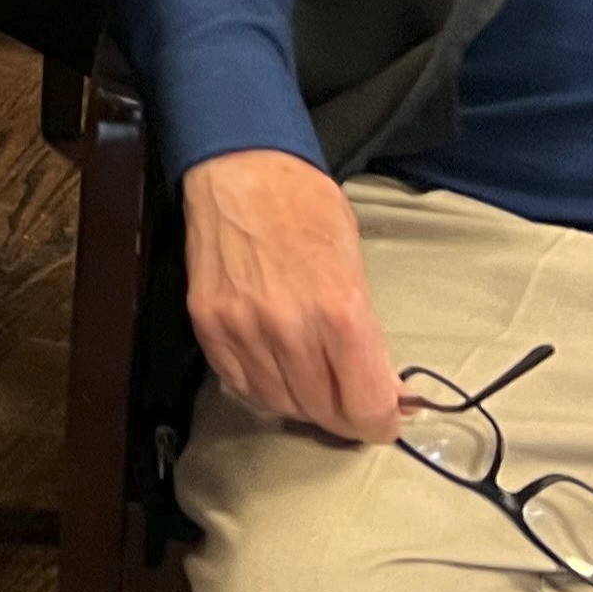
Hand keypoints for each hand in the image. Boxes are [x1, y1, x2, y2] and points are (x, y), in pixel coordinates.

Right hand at [182, 150, 399, 443]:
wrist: (239, 168)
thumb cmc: (305, 207)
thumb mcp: (356, 265)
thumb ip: (368, 333)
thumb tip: (384, 389)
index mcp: (339, 311)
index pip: (365, 407)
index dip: (381, 423)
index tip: (384, 420)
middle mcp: (289, 328)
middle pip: (323, 413)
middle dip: (344, 415)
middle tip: (350, 402)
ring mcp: (242, 328)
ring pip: (280, 404)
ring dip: (302, 402)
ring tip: (313, 382)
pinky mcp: (208, 323)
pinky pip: (239, 384)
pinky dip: (262, 387)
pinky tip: (275, 369)